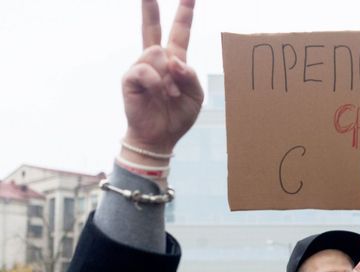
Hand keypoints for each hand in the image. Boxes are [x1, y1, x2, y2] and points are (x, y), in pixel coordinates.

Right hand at [121, 0, 203, 164]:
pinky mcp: (130, 78)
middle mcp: (156, 60)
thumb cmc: (177, 116)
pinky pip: (146, 70)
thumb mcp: (196, 96)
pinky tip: (157, 94)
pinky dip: (157, 83)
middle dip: (149, 7)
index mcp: (174, 61)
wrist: (160, 136)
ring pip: (157, 52)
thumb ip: (190, 75)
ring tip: (169, 94)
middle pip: (151, 27)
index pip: (180, 32)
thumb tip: (173, 59)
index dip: (184, 13)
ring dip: (168, 76)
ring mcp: (141, 67)